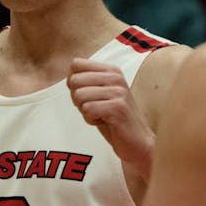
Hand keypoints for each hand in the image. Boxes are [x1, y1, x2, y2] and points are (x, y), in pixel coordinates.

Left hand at [67, 57, 154, 177]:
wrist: (137, 141)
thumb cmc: (114, 118)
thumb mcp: (100, 94)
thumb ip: (85, 82)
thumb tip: (68, 76)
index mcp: (111, 70)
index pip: (75, 64)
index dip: (74, 83)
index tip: (89, 95)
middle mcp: (115, 77)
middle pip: (74, 80)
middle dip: (77, 99)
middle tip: (95, 108)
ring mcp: (118, 91)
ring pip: (79, 95)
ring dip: (85, 111)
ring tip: (101, 115)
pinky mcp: (118, 107)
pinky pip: (87, 109)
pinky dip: (91, 120)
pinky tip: (104, 121)